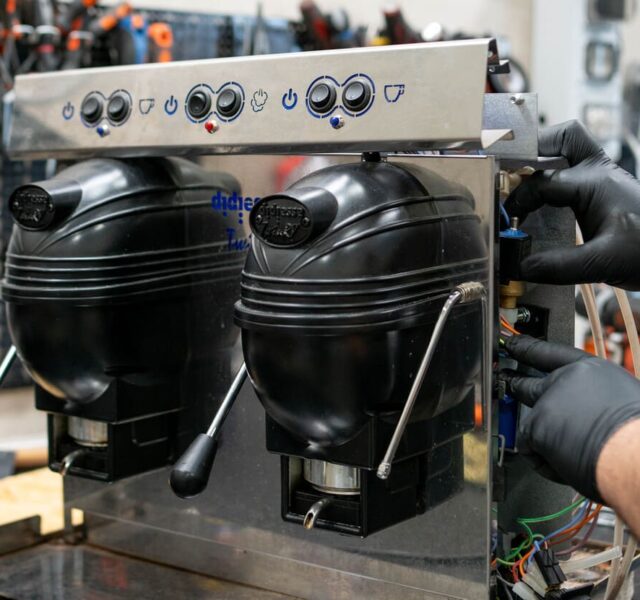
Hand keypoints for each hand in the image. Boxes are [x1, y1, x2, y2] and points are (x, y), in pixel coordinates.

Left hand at [502, 334, 639, 502]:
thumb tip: (586, 409)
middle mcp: (564, 381)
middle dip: (514, 382)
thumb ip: (595, 397)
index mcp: (591, 370)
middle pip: (528, 382)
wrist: (637, 455)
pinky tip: (566, 465)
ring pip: (534, 424)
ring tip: (572, 452)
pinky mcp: (536, 427)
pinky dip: (545, 462)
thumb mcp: (622, 399)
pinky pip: (531, 448)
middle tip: (506, 379)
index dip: (528, 348)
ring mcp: (547, 403)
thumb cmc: (638, 434)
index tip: (514, 343)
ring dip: (546, 441)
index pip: (551, 354)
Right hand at [505, 120, 639, 289]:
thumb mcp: (602, 263)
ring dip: (542, 158)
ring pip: (568, 148)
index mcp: (595, 183)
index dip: (519, 198)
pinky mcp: (602, 191)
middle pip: (562, 138)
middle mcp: (597, 173)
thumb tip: (520, 267)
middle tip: (507, 172)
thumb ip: (558, 266)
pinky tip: (538, 199)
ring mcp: (601, 179)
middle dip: (531, 149)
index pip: (543, 180)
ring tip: (518, 179)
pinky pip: (571, 170)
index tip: (506, 220)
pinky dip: (551, 176)